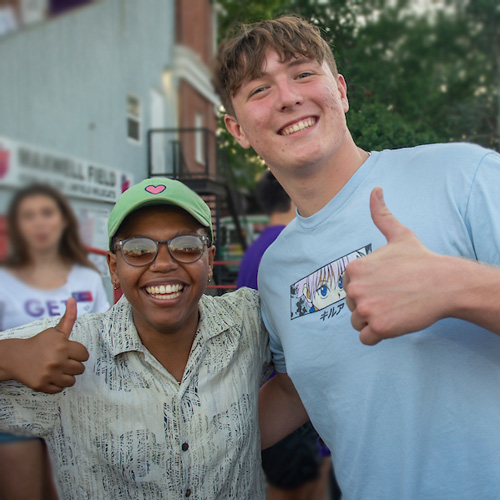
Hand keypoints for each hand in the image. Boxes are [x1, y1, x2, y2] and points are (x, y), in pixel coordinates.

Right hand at [10, 298, 88, 392]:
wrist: (15, 357)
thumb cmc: (39, 343)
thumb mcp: (55, 331)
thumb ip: (69, 317)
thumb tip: (73, 299)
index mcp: (63, 346)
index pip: (84, 355)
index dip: (78, 353)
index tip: (69, 351)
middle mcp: (57, 361)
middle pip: (80, 369)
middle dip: (73, 364)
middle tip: (62, 360)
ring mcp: (50, 375)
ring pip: (72, 381)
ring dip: (66, 376)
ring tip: (57, 369)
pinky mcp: (42, 386)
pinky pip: (60, 389)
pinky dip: (56, 385)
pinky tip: (49, 376)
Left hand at [344, 188, 447, 344]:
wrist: (445, 283)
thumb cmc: (421, 260)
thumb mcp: (399, 234)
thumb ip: (382, 215)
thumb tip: (376, 190)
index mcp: (353, 269)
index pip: (348, 288)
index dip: (367, 288)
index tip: (386, 283)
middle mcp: (354, 288)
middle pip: (352, 306)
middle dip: (370, 305)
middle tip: (393, 296)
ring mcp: (366, 308)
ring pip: (358, 323)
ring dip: (374, 321)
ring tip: (394, 308)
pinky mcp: (378, 327)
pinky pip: (366, 339)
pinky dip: (378, 335)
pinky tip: (394, 322)